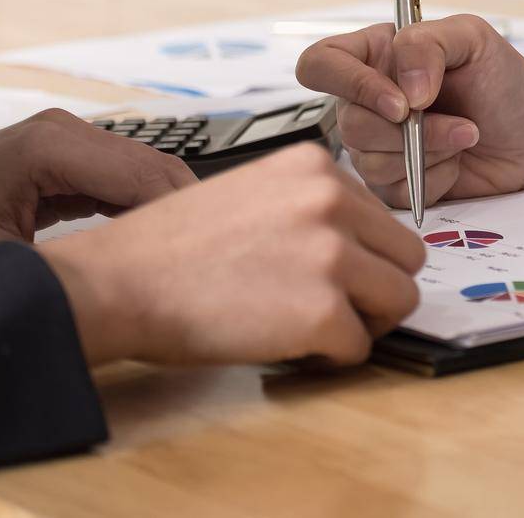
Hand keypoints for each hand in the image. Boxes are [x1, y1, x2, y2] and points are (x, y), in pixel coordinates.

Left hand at [0, 108, 196, 254]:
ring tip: (184, 258)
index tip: (205, 264)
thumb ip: (78, 261)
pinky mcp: (60, 159)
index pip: (148, 177)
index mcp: (48, 146)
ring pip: (144, 172)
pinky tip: (148, 243)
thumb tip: (141, 276)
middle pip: (154, 167)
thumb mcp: (3, 265)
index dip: (183, 220)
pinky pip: (121, 179)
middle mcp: (61, 131)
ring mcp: (61, 141)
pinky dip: (140, 209)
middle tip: (207, 265)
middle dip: (182, 213)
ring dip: (164, 211)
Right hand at [37, 144, 425, 366]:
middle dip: (377, 289)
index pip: (385, 219)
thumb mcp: (253, 193)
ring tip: (315, 328)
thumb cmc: (171, 249)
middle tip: (335, 309)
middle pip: (408, 258)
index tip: (332, 275)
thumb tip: (361, 243)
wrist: (116, 284)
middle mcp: (331, 201)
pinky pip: (360, 347)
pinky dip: (331, 358)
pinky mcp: (323, 311)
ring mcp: (332, 255)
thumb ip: (311, 207)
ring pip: (400, 300)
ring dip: (364, 322)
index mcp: (316, 166)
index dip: (364, 256)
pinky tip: (290, 346)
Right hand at [297, 15, 523, 208]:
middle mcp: (367, 99)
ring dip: (429, 153)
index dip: (349, 85)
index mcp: (374, 55)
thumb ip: (428, 45)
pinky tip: (456, 162)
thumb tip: (402, 91)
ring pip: (369, 160)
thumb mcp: (472, 38)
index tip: (402, 102)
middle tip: (462, 123)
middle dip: (411, 131)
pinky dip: (431, 179)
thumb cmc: (504, 79)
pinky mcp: (393, 181)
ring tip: (466, 136)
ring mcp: (377, 143)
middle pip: (349, 123)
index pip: (320, 64)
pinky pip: (391, 190)